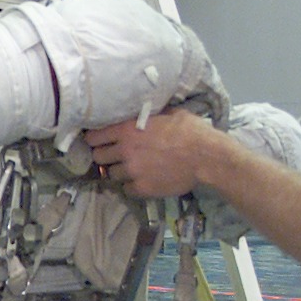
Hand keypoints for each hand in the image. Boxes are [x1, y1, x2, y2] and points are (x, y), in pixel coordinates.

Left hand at [86, 113, 218, 199]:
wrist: (206, 157)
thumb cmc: (191, 131)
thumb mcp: (168, 113)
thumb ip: (149, 115)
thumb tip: (144, 111)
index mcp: (127, 129)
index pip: (94, 137)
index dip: (94, 139)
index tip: (98, 141)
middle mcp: (124, 151)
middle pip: (98, 157)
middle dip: (104, 155)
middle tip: (114, 155)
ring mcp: (132, 171)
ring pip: (111, 174)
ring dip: (119, 171)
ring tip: (130, 168)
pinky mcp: (142, 188)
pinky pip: (126, 189)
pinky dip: (131, 185)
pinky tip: (141, 180)